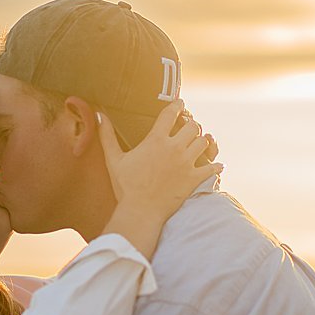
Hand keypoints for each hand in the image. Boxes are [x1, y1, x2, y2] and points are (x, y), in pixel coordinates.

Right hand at [101, 98, 223, 213]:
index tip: (180, 104)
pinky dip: (215, 165)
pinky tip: (216, 165)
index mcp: (156, 140)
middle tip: (188, 128)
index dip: (177, 105)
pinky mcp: (194, 178)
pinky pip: (212, 167)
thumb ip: (107, 136)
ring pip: (204, 142)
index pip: (171, 114)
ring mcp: (186, 163)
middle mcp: (174, 148)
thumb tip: (98, 115)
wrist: (140, 211)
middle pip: (193, 126)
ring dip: (202, 141)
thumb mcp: (114, 160)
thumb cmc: (125, 186)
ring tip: (198, 143)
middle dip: (191, 125)